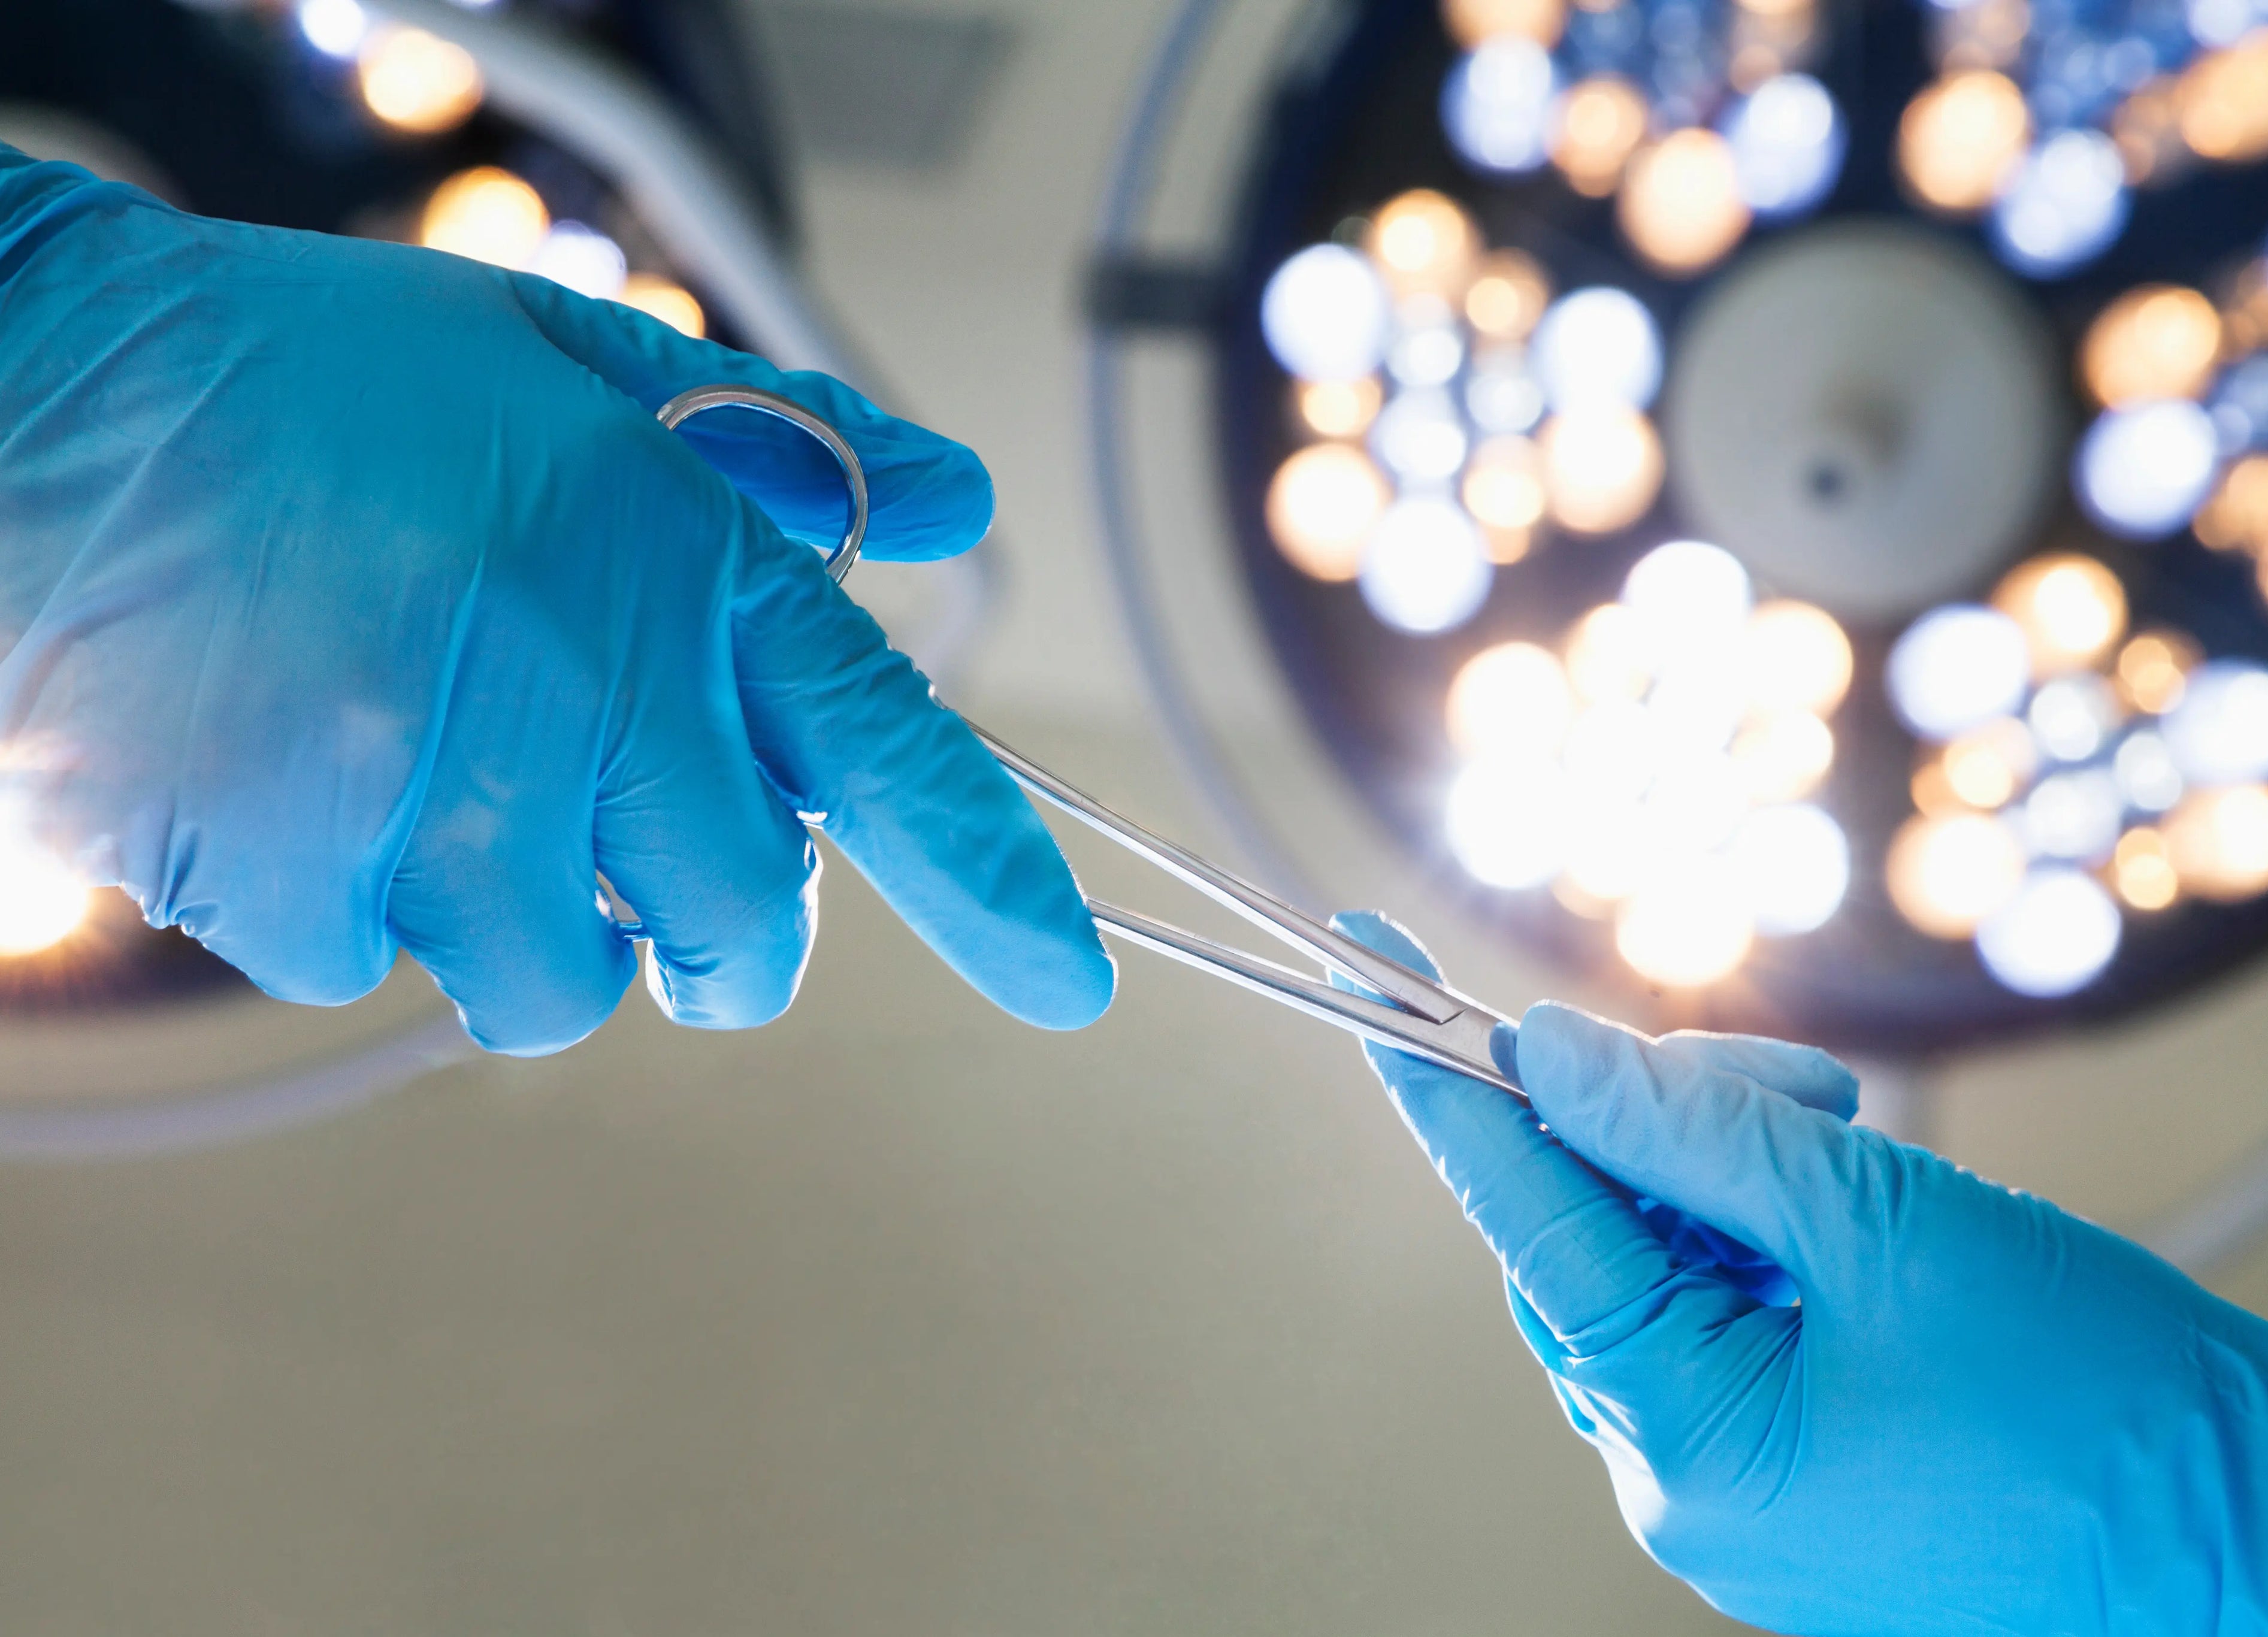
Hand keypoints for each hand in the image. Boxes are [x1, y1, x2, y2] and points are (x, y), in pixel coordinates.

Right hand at [0, 149, 1111, 1050]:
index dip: (996, 882)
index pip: (887, 754)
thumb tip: (941, 505)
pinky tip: (306, 773)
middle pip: (744, 933)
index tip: (1071, 978)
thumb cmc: (319, 382)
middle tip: (650, 848)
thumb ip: (777, 446)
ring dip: (538, 918)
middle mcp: (584, 700)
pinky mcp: (301, 885)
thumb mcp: (568, 363)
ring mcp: (439, 808)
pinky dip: (369, 901)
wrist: (42, 405)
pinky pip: (389, 967)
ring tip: (438, 773)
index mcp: (674, 563)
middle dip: (725, 928)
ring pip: (569, 983)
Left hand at [1334, 911, 2267, 1634]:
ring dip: (1734, 1177)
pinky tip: (1859, 1210)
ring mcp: (1741, 1486)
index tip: (1367, 972)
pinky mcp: (1795, 1470)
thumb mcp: (1883, 1222)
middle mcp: (1684, 1479)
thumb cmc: (2105, 1400)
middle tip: (1792, 1089)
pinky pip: (1728, 1322)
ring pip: (1663, 1270)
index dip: (1447, 1085)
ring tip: (1860, 1150)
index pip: (1527, 1221)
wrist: (2265, 1535)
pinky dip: (1769, 1240)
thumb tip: (1546, 1053)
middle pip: (1595, 1237)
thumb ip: (1693, 1133)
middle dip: (1665, 1127)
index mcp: (1687, 1439)